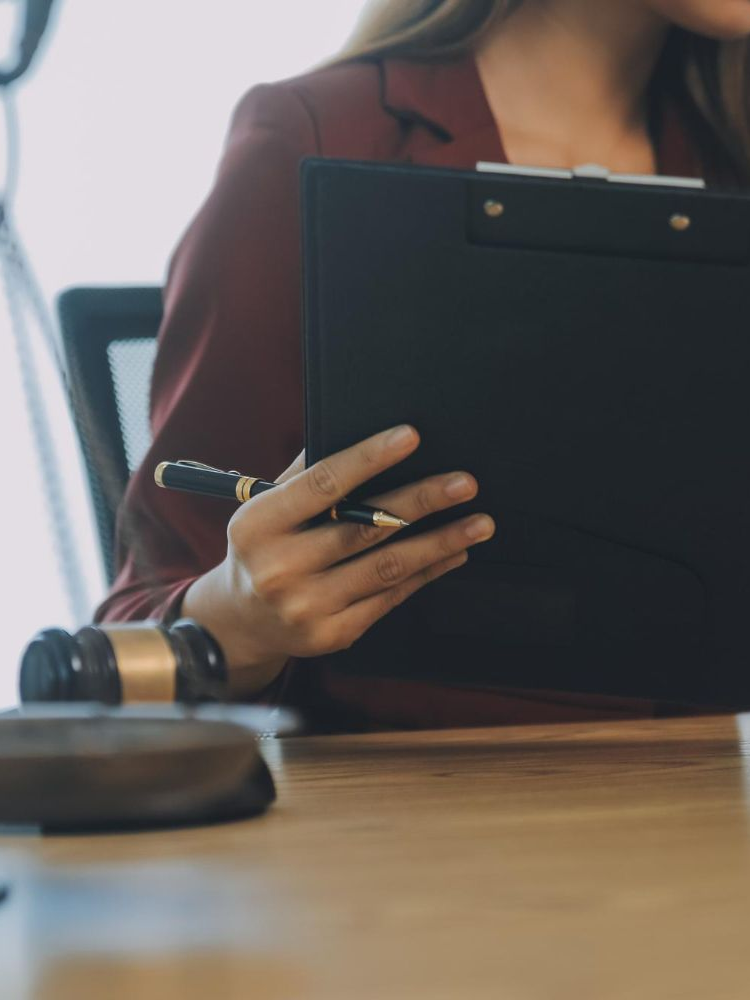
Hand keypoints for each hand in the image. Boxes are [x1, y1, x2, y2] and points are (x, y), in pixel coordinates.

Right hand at [182, 425, 494, 695]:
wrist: (242, 622)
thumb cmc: (264, 548)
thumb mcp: (266, 509)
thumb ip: (305, 476)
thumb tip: (356, 429)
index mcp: (259, 525)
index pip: (323, 484)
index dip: (369, 458)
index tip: (411, 437)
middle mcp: (280, 568)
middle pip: (365, 527)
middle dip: (421, 502)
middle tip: (465, 483)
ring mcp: (308, 606)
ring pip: (387, 567)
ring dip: (440, 542)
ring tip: (479, 522)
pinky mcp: (334, 634)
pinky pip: (391, 597)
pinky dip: (427, 573)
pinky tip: (454, 553)